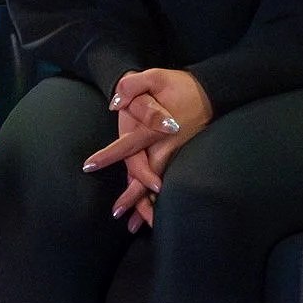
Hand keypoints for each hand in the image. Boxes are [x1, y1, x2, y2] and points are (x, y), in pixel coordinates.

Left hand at [88, 69, 212, 229]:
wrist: (213, 93)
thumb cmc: (181, 85)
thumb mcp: (157, 76)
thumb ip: (133, 85)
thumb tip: (115, 104)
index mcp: (154, 129)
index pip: (128, 145)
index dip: (109, 156)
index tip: (89, 166)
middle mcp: (165, 146)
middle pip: (146, 177)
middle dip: (132, 197)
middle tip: (117, 213)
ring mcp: (176, 154)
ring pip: (158, 185)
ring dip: (146, 205)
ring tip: (134, 226)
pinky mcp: (182, 157)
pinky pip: (168, 181)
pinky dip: (159, 200)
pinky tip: (152, 215)